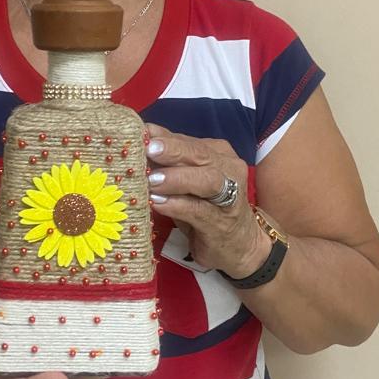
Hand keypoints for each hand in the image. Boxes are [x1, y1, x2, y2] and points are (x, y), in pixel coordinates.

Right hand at [0, 293, 104, 378]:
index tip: (57, 378)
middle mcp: (8, 371)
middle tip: (102, 368)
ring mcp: (22, 359)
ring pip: (57, 369)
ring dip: (85, 367)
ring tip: (115, 358)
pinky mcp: (32, 342)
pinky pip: (57, 349)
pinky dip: (80, 346)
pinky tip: (104, 336)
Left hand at [146, 124, 269, 277]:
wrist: (240, 246)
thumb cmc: (206, 209)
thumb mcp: (187, 182)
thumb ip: (168, 163)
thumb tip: (138, 143)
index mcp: (218, 154)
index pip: (188, 141)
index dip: (163, 136)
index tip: (140, 132)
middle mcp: (228, 170)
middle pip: (200, 155)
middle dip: (172, 150)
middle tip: (147, 149)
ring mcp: (229, 197)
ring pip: (206, 180)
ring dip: (177, 178)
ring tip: (152, 180)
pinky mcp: (221, 223)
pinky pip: (199, 210)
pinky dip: (178, 205)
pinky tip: (159, 203)